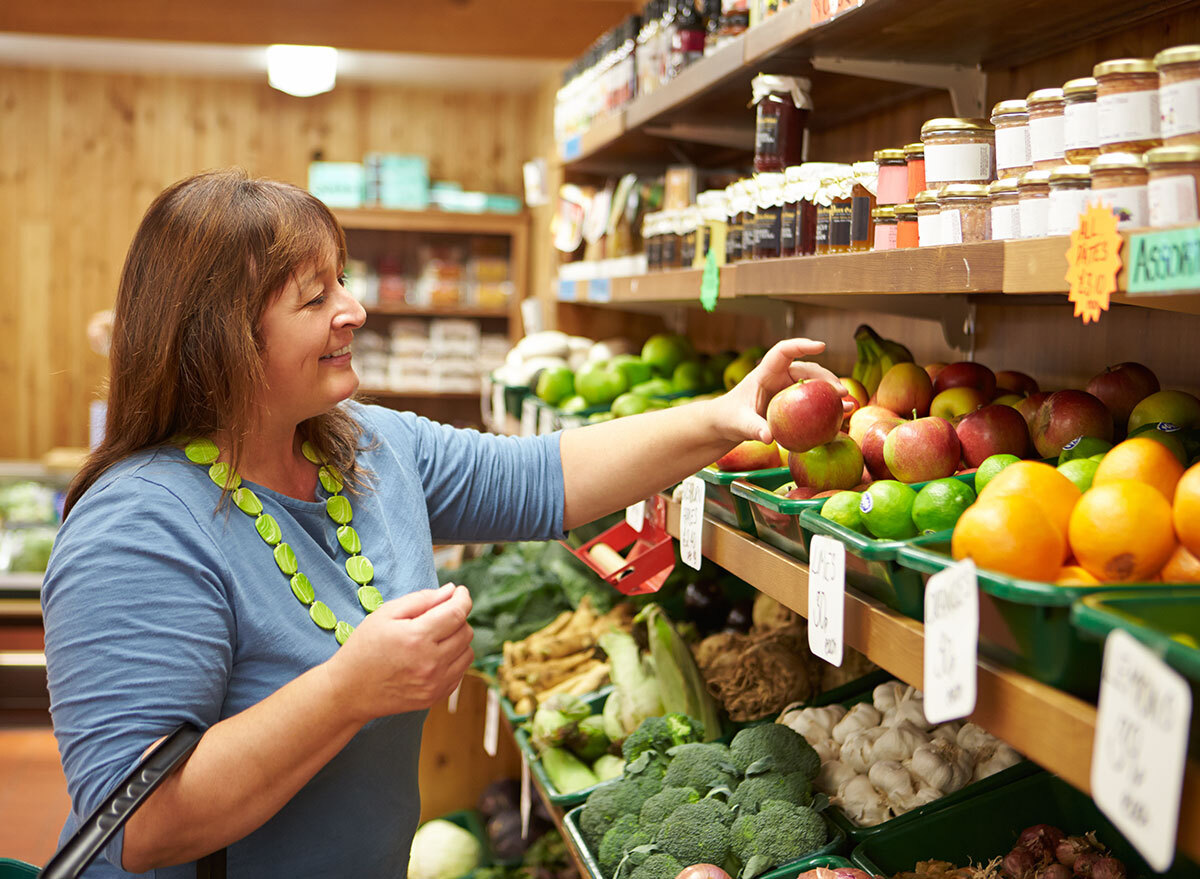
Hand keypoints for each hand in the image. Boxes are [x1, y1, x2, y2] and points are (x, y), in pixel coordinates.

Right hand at [328, 584, 473, 722]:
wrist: (349, 691)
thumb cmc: (364, 648)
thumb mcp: (385, 614)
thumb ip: (421, 599)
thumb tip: (450, 591)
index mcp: (417, 638)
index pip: (457, 613)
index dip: (463, 598)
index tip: (459, 592)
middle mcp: (430, 662)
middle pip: (465, 631)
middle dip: (457, 617)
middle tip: (438, 615)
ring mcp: (435, 683)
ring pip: (468, 652)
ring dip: (458, 639)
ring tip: (435, 637)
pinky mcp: (435, 697)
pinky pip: (460, 672)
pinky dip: (453, 660)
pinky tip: (433, 655)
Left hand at [712, 338, 850, 444]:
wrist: (727, 424)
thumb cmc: (729, 418)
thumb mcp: (738, 424)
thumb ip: (753, 428)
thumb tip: (768, 438)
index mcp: (765, 373)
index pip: (783, 351)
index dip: (801, 346)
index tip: (821, 346)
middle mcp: (780, 377)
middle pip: (808, 370)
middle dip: (827, 378)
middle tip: (842, 393)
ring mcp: (789, 389)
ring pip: (815, 385)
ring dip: (832, 393)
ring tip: (849, 405)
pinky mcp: (794, 404)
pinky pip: (814, 401)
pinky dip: (828, 407)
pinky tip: (844, 415)